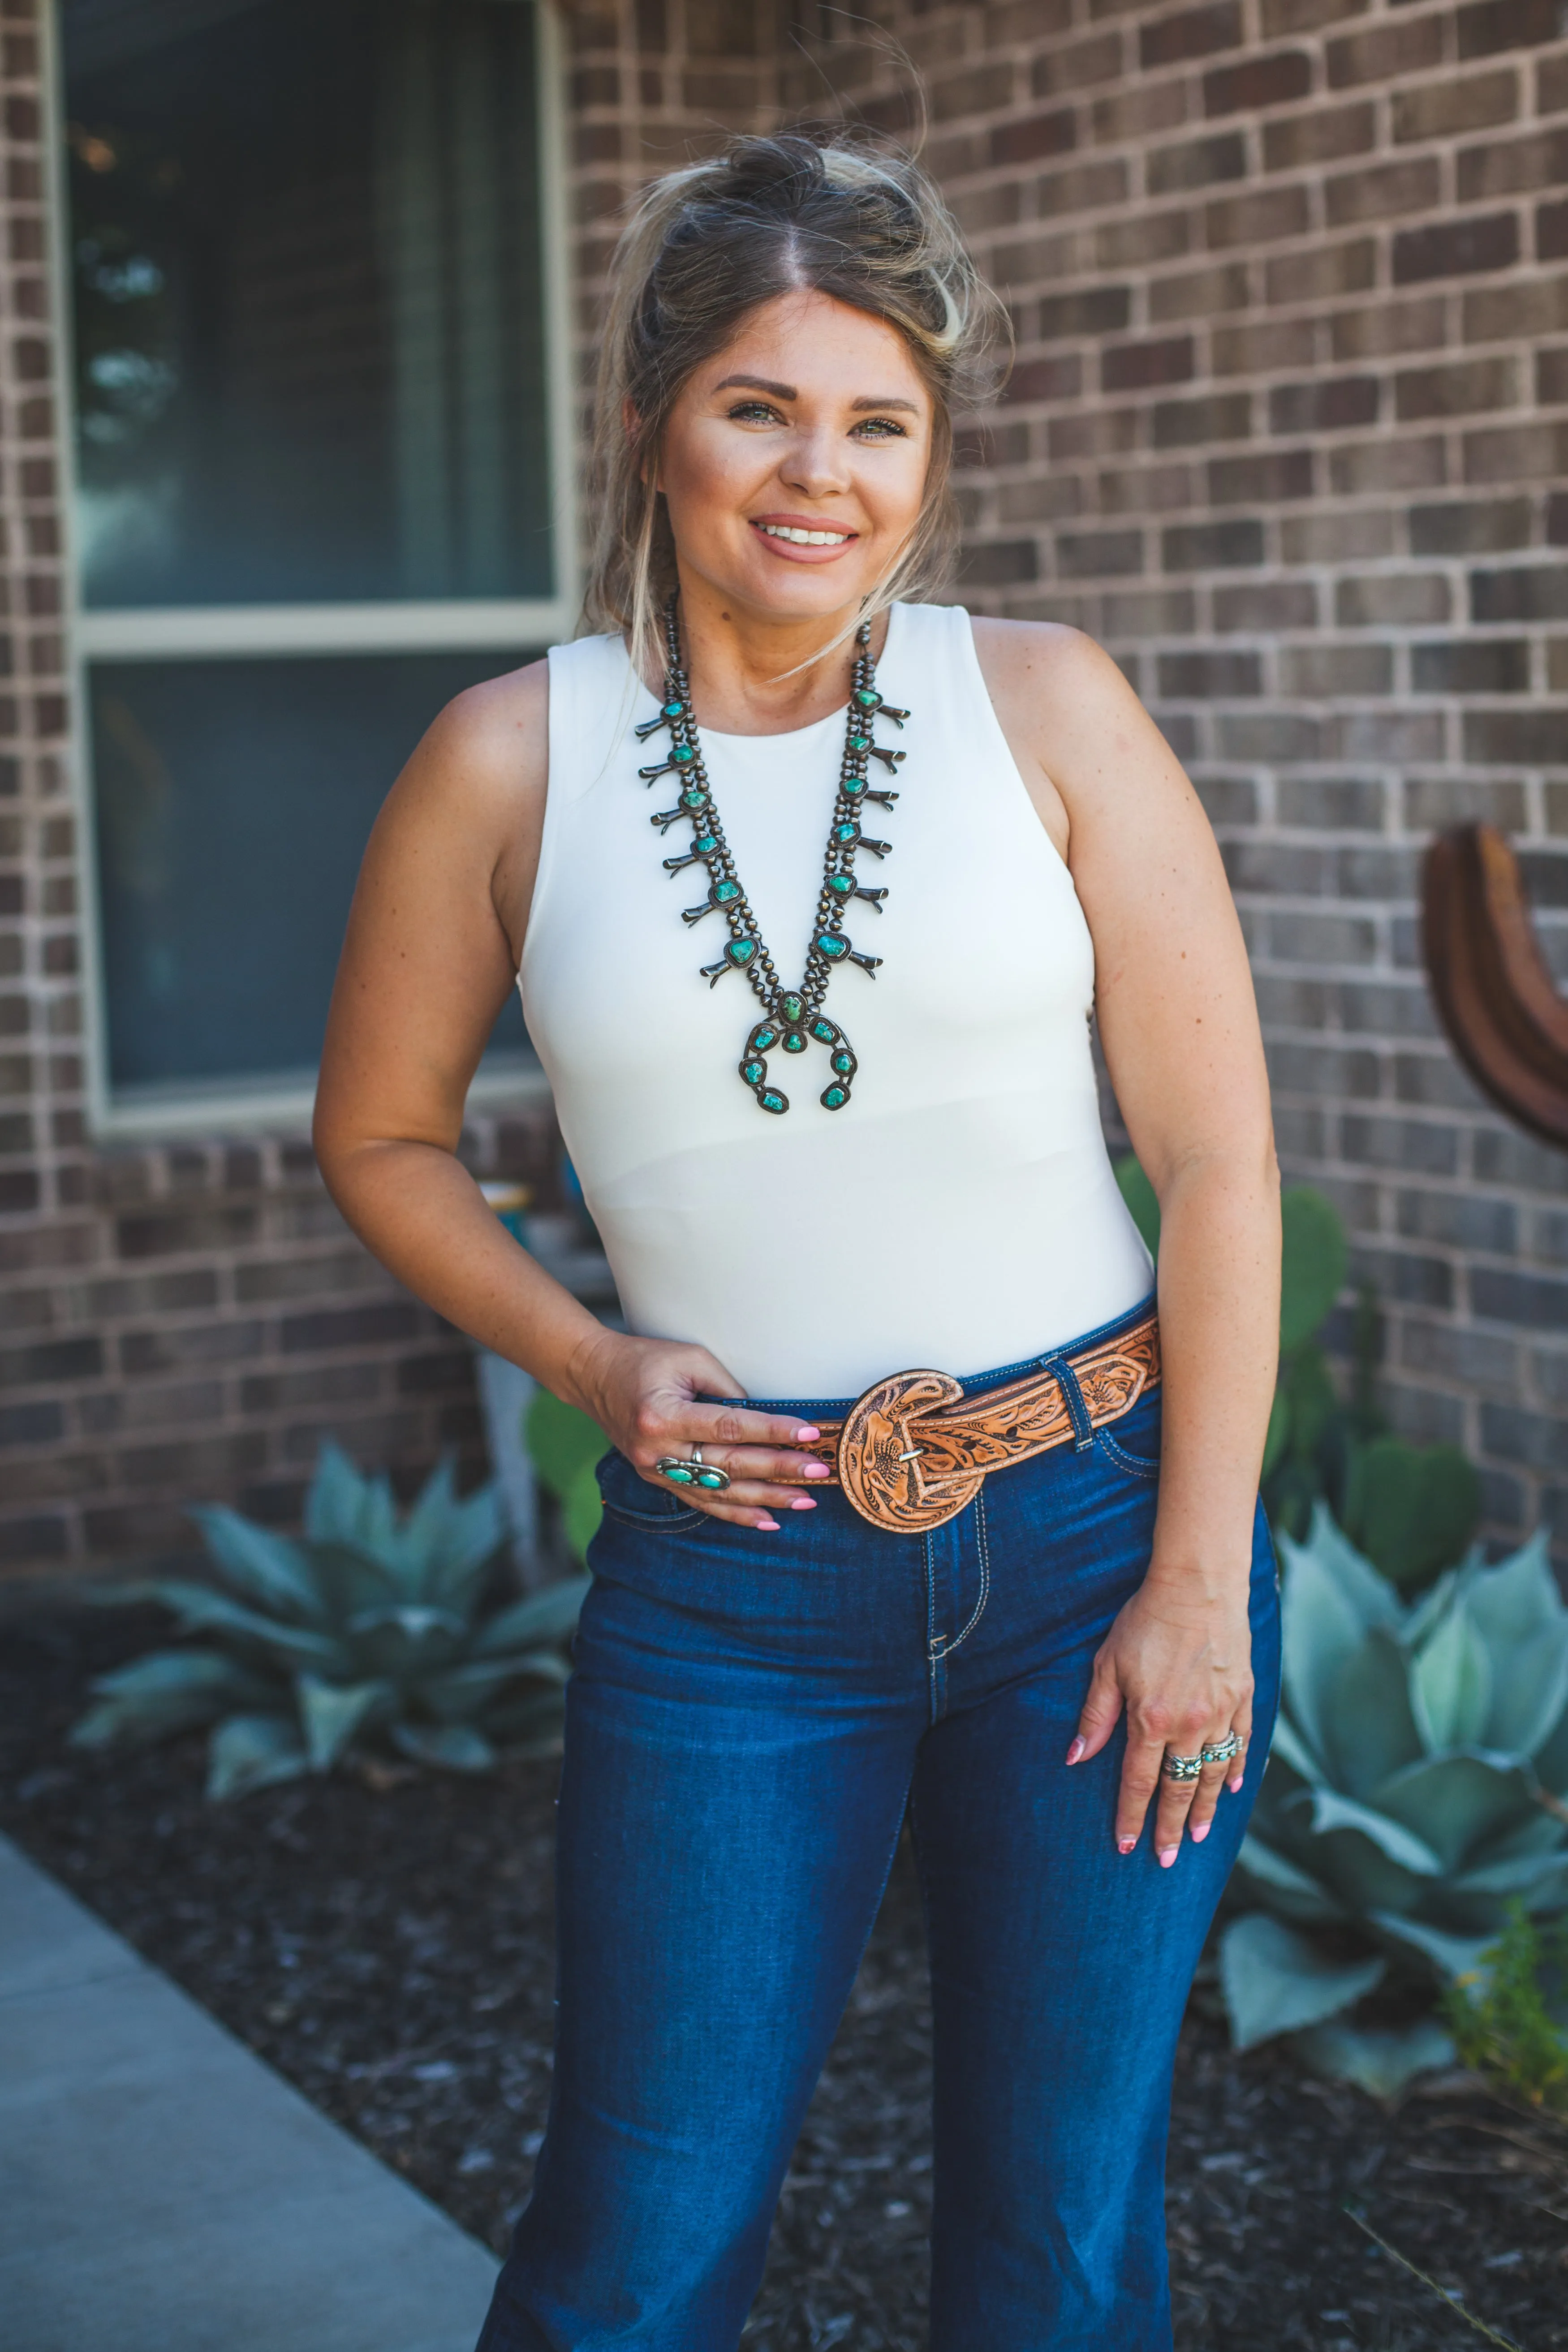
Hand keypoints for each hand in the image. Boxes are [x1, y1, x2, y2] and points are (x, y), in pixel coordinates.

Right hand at [568, 1328, 831, 1531]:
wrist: (593, 1376)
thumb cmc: (645, 1359)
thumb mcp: (689, 1359)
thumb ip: (728, 1389)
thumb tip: (767, 1418)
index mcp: (664, 1416)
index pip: (730, 1427)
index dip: (772, 1432)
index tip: (809, 1434)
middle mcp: (658, 1450)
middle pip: (729, 1465)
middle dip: (779, 1470)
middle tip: (820, 1472)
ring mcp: (655, 1470)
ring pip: (719, 1492)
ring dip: (765, 1499)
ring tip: (804, 1501)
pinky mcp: (657, 1479)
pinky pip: (701, 1502)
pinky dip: (735, 1514)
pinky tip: (767, 1521)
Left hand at [1066, 1570, 1252, 1864]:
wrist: (1197, 1585)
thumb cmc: (1145, 1620)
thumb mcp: (1108, 1664)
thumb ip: (1096, 1715)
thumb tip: (1076, 1757)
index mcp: (1152, 1718)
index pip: (1139, 1782)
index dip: (1132, 1816)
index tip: (1127, 1845)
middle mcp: (1191, 1723)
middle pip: (1180, 1788)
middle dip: (1172, 1827)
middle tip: (1168, 1859)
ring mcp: (1222, 1712)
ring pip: (1215, 1773)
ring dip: (1205, 1807)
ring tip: (1198, 1835)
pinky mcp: (1244, 1696)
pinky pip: (1242, 1744)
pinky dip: (1239, 1769)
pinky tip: (1235, 1788)